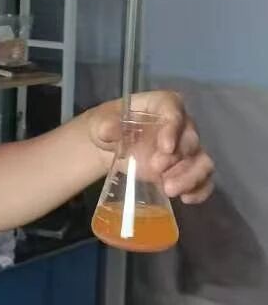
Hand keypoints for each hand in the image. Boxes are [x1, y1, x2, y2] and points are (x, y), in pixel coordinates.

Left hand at [88, 91, 214, 204]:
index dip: (173, 128)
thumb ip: (106, 125)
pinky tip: (186, 199)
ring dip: (190, 177)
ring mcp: (187, 150)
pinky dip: (199, 190)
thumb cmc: (109, 126)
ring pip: (202, 161)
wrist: (111, 147)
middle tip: (155, 169)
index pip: (174, 110)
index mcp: (162, 105)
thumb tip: (108, 131)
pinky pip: (204, 180)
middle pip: (190, 139)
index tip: (166, 147)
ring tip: (169, 190)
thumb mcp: (101, 123)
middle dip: (176, 157)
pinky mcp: (187, 171)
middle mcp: (181, 125)